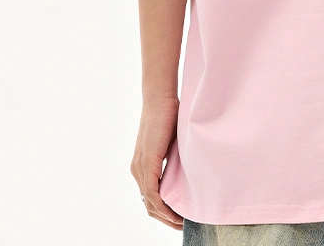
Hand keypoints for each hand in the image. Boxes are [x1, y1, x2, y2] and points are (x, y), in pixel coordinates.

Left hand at [130, 97, 184, 228]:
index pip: (150, 198)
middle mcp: (137, 169)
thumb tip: (186, 176)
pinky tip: (174, 213)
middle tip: (183, 225)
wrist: (160, 99)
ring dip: (165, 216)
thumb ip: (174, 161)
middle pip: (149, 205)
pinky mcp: (146, 163)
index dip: (164, 212)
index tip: (181, 218)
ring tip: (182, 223)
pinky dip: (162, 207)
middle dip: (166, 219)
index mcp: (142, 166)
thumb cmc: (169, 116)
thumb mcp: (172, 144)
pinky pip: (151, 193)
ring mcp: (140, 167)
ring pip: (149, 203)